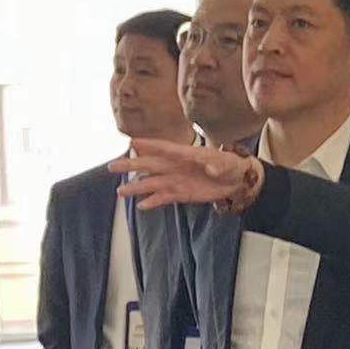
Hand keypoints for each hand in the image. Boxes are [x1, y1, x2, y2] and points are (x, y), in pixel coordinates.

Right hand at [110, 139, 261, 211]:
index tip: (131, 143)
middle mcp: (175, 166)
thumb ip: (217, 164)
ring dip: (136, 187)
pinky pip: (163, 198)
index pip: (163, 148)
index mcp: (185, 154)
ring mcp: (176, 180)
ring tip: (120, 192)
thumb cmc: (231, 165)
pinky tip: (141, 206)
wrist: (236, 181)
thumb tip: (211, 168)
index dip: (148, 145)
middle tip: (113, 166)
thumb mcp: (226, 163)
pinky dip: (153, 202)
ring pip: (151, 183)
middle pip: (149, 165)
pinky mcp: (180, 194)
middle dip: (131, 165)